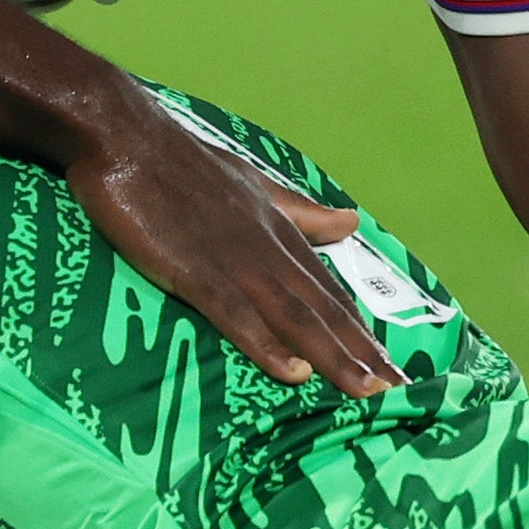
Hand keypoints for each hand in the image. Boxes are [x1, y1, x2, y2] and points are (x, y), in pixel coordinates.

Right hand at [64, 98, 404, 396]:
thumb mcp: (252, 185)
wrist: (127, 136)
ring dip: (331, 354)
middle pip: (322, 307)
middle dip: (361, 351)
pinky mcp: (193, 269)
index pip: (328, 288)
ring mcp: (232, 260)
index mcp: (278, 231)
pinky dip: (265, 343)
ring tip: (366, 391)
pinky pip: (235, 313)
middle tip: (401, 391)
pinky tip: (293, 372)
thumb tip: (352, 221)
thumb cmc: (181, 162)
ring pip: (292, 315)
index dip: (360, 329)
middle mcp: (265, 248)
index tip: (393, 366)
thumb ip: (301, 212)